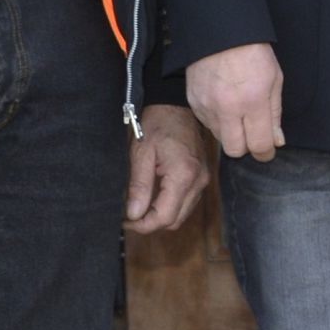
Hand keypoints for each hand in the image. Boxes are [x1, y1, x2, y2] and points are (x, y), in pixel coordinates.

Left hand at [126, 105, 209, 233]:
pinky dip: (171, 206)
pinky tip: (155, 198)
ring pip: (182, 214)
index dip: (144, 225)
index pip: (165, 216)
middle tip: (130, 216)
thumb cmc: (157, 124)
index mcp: (183, 175)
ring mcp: (203, 179)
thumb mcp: (142, 153)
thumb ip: (139, 186)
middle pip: (175, 220)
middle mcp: (198, 181)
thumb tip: (134, 214)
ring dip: (161, 216)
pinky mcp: (202, 176)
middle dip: (151, 223)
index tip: (126, 221)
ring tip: (140, 208)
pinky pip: (187, 202)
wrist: (175, 105)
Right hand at [186, 42, 284, 160]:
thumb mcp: (274, 79)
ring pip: (220, 137)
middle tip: (252, 133)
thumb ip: (275, 113)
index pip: (259, 144)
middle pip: (235, 150)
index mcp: (253, 101)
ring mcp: (208, 106)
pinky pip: (207, 123)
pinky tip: (223, 102)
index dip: (266, 152)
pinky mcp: (194, 102)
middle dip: (246, 146)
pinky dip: (217, 120)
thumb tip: (276, 140)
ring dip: (231, 132)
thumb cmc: (252, 52)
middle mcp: (228, 108)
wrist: (219, 32)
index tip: (268, 150)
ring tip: (237, 111)